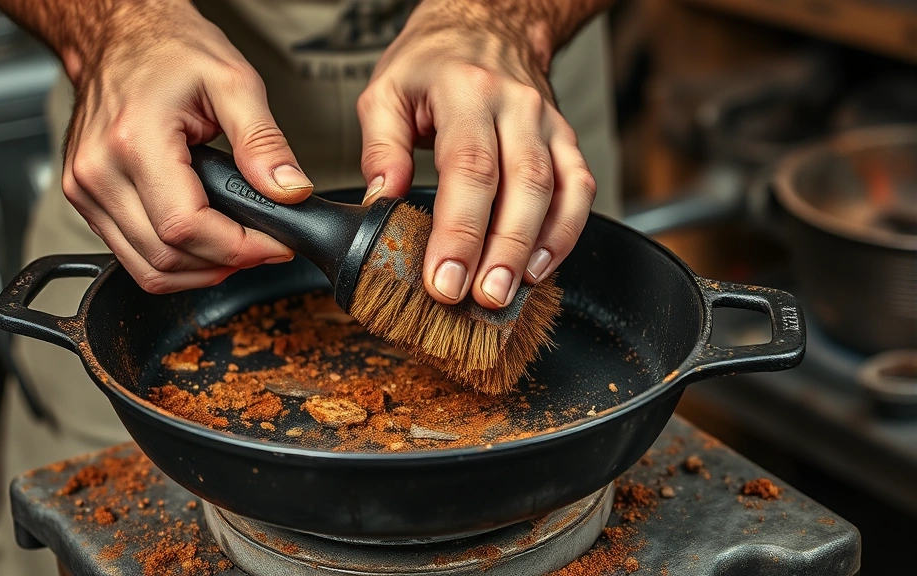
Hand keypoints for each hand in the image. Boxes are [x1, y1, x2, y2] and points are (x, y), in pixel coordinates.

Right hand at [60, 1, 312, 293]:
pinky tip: (205, 241)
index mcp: (133, 141)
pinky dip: (174, 262)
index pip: (185, 227)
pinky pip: (131, 256)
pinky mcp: (85, 200)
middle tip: (265, 246)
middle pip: (167, 257)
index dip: (239, 248)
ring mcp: (85, 189)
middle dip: (226, 263)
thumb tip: (290, 192)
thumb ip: (264, 142)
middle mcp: (99, 172)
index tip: (276, 244)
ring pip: (148, 269)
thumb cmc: (170, 50)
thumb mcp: (233, 82)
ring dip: (201, 271)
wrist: (119, 35)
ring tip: (239, 247)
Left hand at [357, 0, 597, 308]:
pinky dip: (566, 234)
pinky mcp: (566, 142)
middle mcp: (516, 107)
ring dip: (535, 250)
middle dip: (500, 251)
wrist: (488, 26)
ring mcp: (548, 125)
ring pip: (556, 192)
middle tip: (480, 300)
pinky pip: (580, 191)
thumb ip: (379, 147)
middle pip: (520, 186)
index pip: (468, 168)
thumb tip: (379, 201)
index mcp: (466, 92)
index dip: (459, 230)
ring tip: (510, 294)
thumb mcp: (386, 91)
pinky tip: (542, 268)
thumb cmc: (433, 64)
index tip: (444, 278)